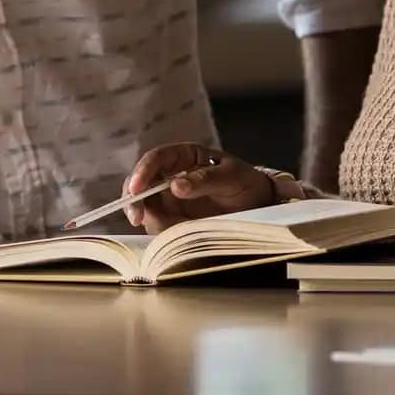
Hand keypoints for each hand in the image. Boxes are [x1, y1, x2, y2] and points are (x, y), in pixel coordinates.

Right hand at [123, 143, 275, 233]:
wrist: (260, 206)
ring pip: (146, 208)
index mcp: (184, 157)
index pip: (156, 159)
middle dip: (134, 200)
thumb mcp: (232, 177)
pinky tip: (175, 237)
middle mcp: (171, 177)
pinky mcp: (174, 220)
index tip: (136, 189)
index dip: (143, 172)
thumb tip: (176, 186)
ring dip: (148, 219)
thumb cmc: (246, 183)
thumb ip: (205, 179)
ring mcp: (170, 200)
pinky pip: (158, 226)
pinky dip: (161, 232)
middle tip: (137, 217)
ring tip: (171, 228)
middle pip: (140, 184)